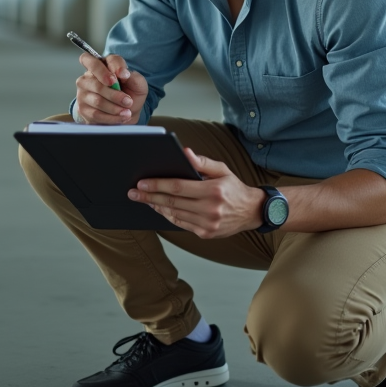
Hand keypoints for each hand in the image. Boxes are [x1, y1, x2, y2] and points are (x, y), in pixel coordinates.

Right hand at [74, 52, 147, 124]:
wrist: (127, 112)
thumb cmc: (131, 94)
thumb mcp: (138, 83)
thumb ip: (132, 75)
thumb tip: (123, 73)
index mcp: (100, 65)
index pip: (94, 61)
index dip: (106, 68)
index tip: (123, 76)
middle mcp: (87, 77)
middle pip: (96, 84)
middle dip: (114, 95)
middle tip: (128, 101)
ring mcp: (83, 93)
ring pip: (97, 101)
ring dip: (115, 108)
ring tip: (127, 112)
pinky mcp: (82, 108)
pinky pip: (95, 114)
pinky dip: (111, 117)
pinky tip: (121, 117)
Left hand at [127, 148, 263, 237]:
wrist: (251, 211)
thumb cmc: (234, 187)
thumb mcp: (222, 169)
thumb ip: (202, 162)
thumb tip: (184, 152)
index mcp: (213, 190)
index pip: (178, 187)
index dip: (158, 185)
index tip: (142, 183)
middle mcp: (211, 209)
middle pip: (172, 202)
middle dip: (150, 197)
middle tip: (134, 193)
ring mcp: (208, 223)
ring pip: (174, 214)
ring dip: (157, 206)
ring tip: (145, 199)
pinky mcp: (206, 233)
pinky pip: (181, 223)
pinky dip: (168, 216)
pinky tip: (160, 208)